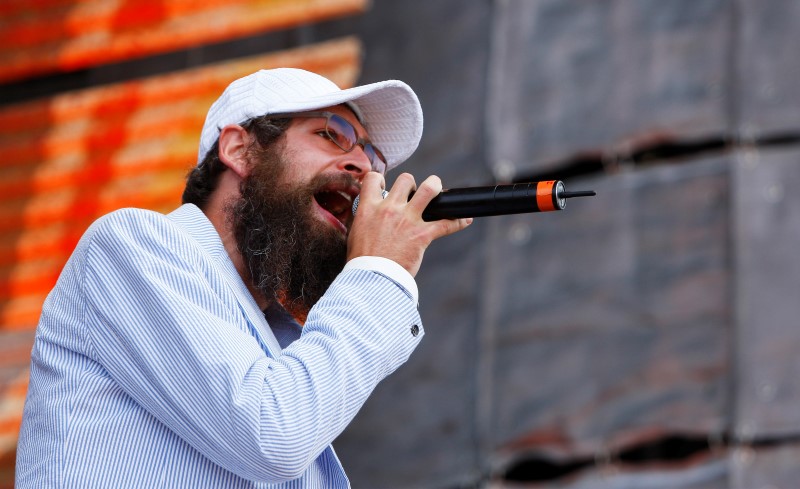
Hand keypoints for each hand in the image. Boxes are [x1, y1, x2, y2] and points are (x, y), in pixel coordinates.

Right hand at [347, 172, 472, 276]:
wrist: (371, 278)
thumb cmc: (361, 262)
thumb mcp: (356, 234)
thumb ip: (364, 221)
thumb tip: (368, 219)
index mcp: (369, 209)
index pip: (373, 179)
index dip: (380, 180)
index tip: (385, 187)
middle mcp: (389, 209)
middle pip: (405, 179)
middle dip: (412, 184)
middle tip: (414, 196)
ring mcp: (407, 220)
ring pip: (429, 189)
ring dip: (435, 187)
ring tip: (438, 192)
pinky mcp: (422, 235)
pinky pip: (447, 223)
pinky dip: (458, 221)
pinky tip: (465, 220)